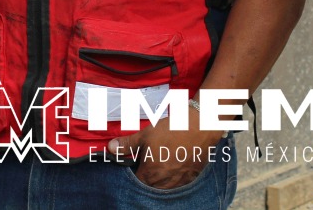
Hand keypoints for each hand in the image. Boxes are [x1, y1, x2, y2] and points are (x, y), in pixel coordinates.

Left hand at [107, 114, 225, 188]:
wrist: (201, 125)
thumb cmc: (172, 129)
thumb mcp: (145, 134)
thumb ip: (127, 144)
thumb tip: (110, 148)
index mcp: (150, 174)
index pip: (135, 183)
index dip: (134, 173)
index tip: (135, 164)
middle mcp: (164, 184)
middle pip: (149, 187)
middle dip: (147, 177)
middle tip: (149, 162)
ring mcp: (179, 183)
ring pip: (164, 187)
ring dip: (160, 179)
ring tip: (162, 162)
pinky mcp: (191, 179)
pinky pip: (178, 184)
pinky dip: (174, 177)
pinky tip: (174, 164)